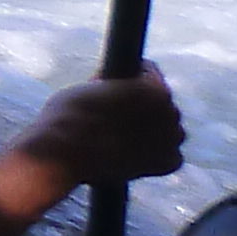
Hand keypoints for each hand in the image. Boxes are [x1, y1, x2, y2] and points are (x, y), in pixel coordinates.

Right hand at [12, 69, 185, 189]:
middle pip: (160, 103)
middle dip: (142, 108)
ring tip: (121, 138)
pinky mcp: (169, 163)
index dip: (128, 79)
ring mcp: (173, 138)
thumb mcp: (92, 87)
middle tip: (114, 117)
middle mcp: (171, 110)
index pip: (149, 72)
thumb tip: (121, 94)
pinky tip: (131, 155)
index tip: (114, 90)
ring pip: (167, 129)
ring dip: (151, 132)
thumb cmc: (69, 117)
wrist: (63, 153)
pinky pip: (168, 154)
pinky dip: (154, 156)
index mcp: (153, 86)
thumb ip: (116, 88)